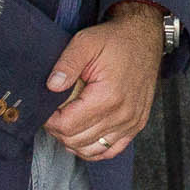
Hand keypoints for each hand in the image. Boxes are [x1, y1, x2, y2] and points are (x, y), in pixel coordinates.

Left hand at [44, 4, 163, 159]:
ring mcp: (131, 122)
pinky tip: (83, 137)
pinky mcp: (136, 125)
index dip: (50, 121)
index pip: (68, 126)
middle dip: (58, 131)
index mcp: (108, 97)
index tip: (46, 110)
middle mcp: (122, 114)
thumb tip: (51, 86)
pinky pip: (111, 150)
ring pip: (92, 150)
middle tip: (53, 115)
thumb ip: (66, 64)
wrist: (144, 39)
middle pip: (77, 140)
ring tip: (66, 123)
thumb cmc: (116, 40)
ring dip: (73, 141)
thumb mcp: (86, 42)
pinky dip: (93, 149)